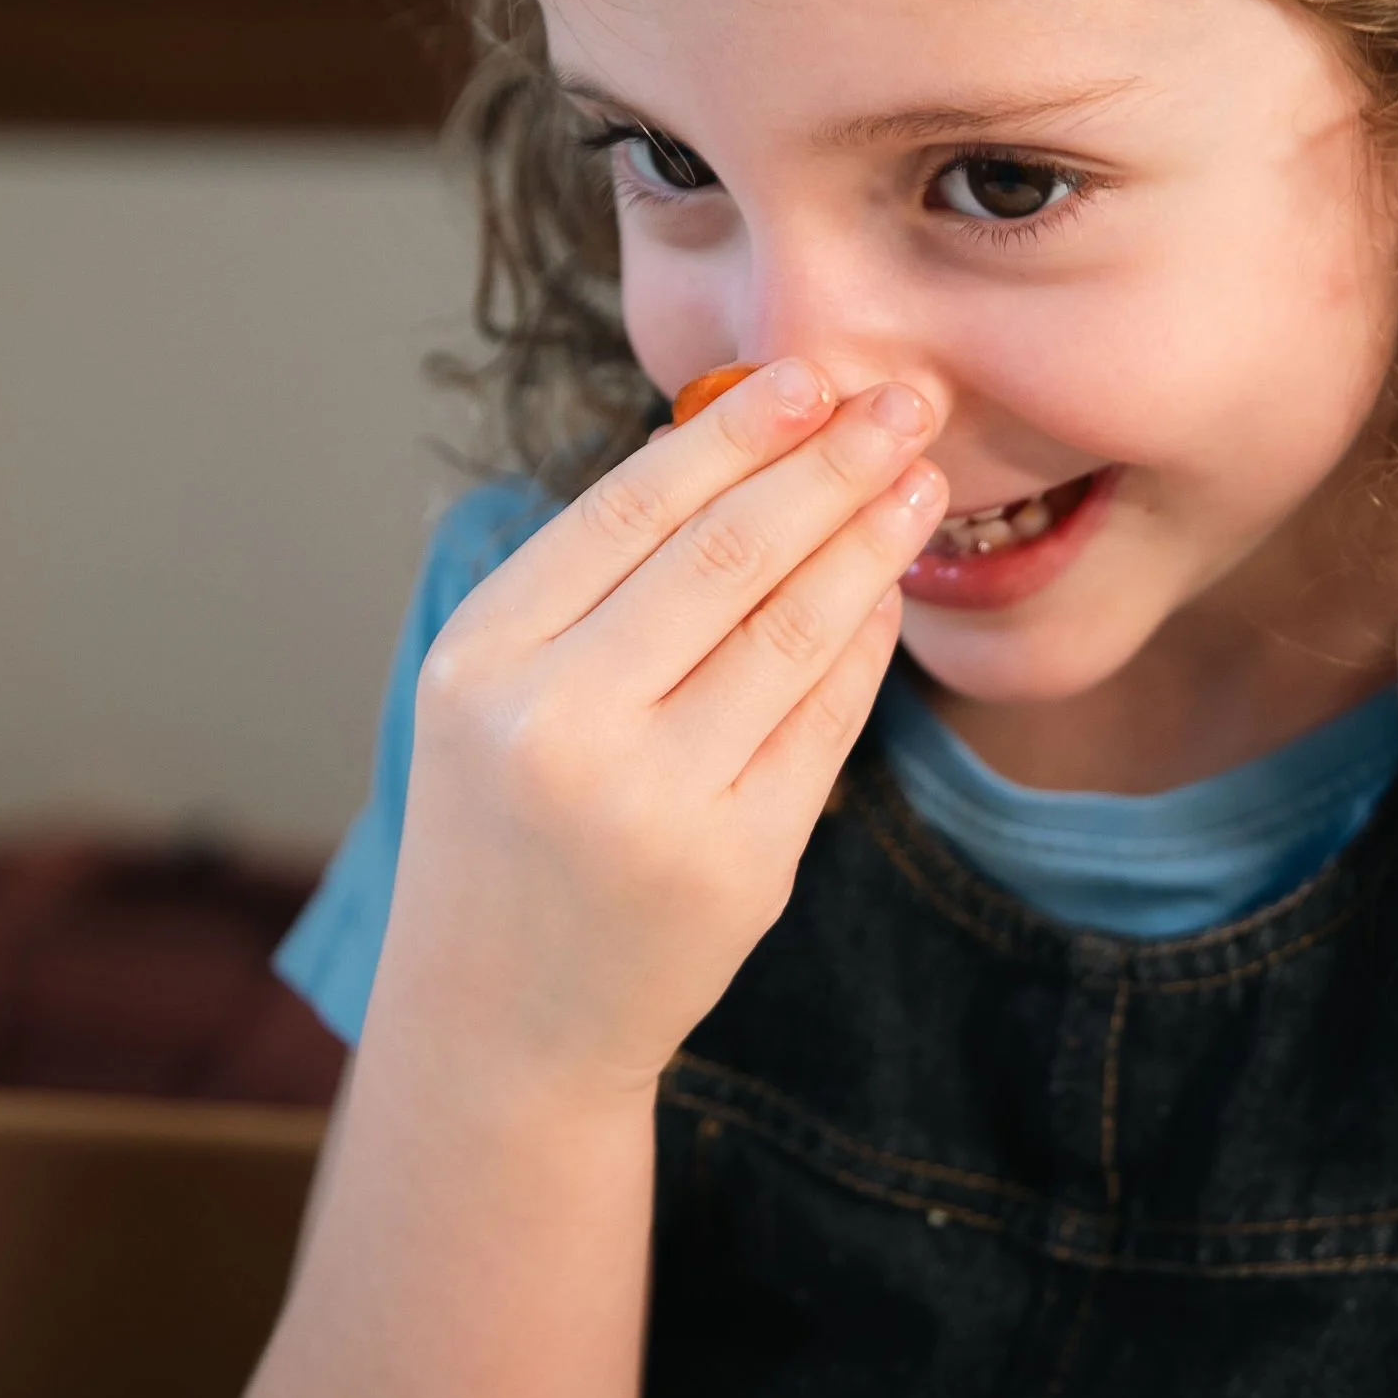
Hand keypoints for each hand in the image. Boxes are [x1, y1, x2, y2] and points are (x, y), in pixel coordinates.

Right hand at [375, 360, 944, 1091]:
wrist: (498, 1023)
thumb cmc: (506, 825)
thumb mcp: (496, 693)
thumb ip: (595, 581)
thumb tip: (734, 438)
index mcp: (481, 659)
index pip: (629, 509)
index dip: (734, 432)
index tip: (809, 374)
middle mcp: (558, 726)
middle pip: (727, 556)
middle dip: (829, 463)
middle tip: (901, 401)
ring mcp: (653, 802)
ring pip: (794, 630)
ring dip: (870, 540)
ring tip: (916, 480)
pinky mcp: (738, 864)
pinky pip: (826, 720)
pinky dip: (865, 641)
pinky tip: (889, 589)